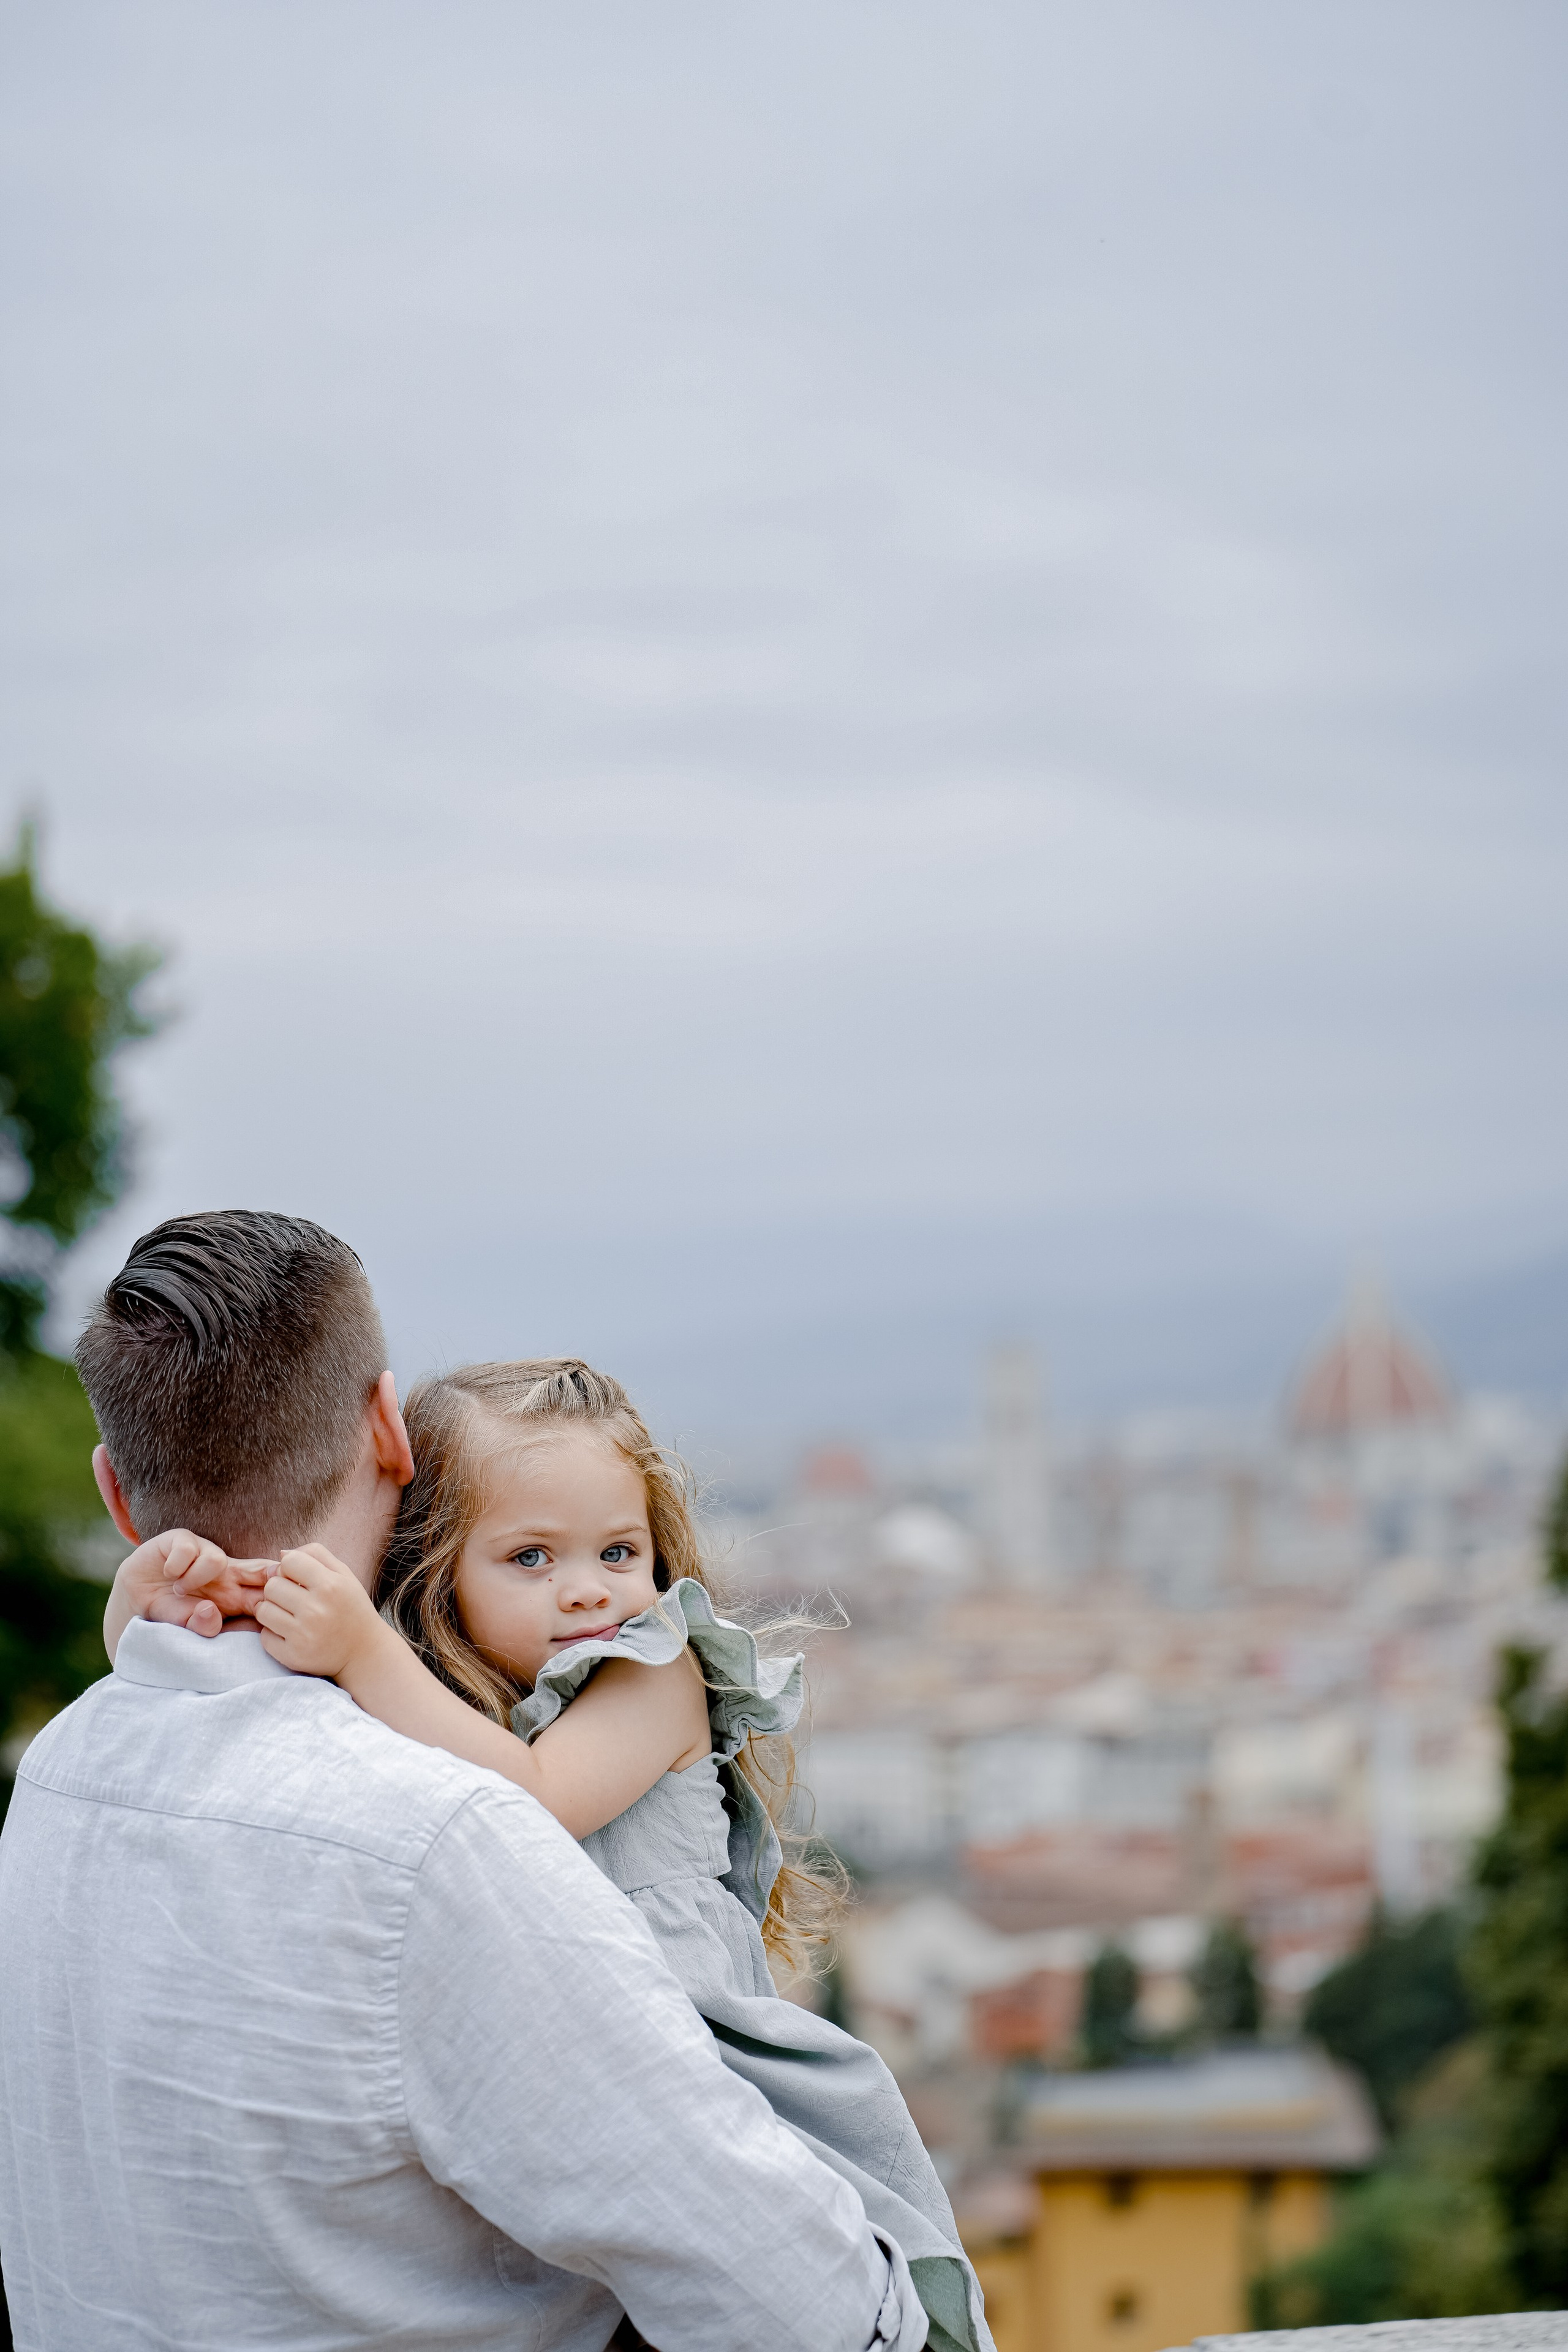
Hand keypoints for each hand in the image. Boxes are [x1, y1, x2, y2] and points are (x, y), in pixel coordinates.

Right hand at [106, 1530, 272, 1658]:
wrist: (134, 1597)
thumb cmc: (169, 1612)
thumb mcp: (186, 1625)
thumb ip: (201, 1625)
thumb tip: (210, 1612)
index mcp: (234, 1596)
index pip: (266, 1593)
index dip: (280, 1592)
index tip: (287, 1599)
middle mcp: (226, 1574)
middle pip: (260, 1568)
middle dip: (269, 1572)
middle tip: (271, 1579)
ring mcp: (205, 1554)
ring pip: (217, 1560)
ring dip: (195, 1579)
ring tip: (179, 1589)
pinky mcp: (181, 1541)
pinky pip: (187, 1550)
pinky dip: (176, 1566)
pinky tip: (169, 1574)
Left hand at [255, 1545, 385, 1681]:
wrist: (364, 1652)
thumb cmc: (352, 1609)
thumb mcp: (345, 1575)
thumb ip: (316, 1554)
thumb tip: (282, 1553)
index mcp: (330, 1585)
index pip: (288, 1561)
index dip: (289, 1567)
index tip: (298, 1578)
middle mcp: (315, 1609)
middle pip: (272, 1585)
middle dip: (279, 1589)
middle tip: (293, 1599)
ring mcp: (303, 1634)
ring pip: (263, 1610)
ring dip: (272, 1611)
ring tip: (289, 1615)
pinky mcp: (293, 1656)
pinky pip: (264, 1636)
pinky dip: (273, 1634)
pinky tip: (290, 1634)